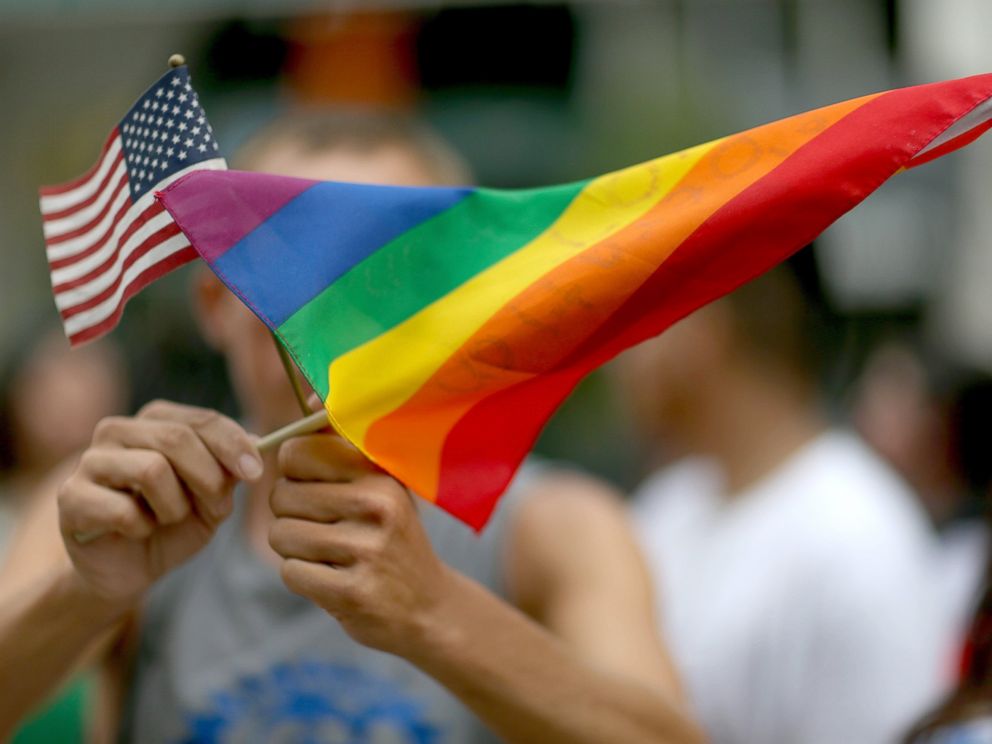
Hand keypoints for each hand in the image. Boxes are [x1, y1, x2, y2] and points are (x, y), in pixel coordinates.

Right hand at [58, 401, 262, 605]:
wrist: (129, 570)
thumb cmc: (172, 525)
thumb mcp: (213, 499)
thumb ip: (229, 470)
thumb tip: (258, 441)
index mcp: (155, 421)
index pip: (202, 420)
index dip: (234, 445)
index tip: (256, 472)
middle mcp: (118, 430)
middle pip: (177, 439)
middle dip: (208, 478)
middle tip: (215, 507)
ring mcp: (89, 461)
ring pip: (152, 469)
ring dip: (174, 506)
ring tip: (166, 519)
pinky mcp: (70, 497)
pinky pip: (122, 509)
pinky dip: (143, 528)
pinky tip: (137, 531)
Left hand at [269, 433, 452, 656]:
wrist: (429, 608)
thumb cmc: (391, 537)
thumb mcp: (381, 485)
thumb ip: (343, 444)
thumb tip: (311, 397)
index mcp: (378, 474)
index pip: (297, 452)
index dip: (294, 473)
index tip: (316, 488)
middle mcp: (376, 506)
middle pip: (281, 495)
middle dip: (291, 515)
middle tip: (324, 529)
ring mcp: (366, 550)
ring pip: (280, 535)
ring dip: (295, 549)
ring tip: (330, 555)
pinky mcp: (352, 592)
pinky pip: (290, 572)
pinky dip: (303, 578)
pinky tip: (332, 580)